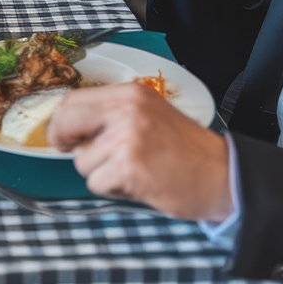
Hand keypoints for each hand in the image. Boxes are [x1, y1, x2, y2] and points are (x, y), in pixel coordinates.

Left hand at [47, 83, 232, 221]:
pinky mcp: (129, 166)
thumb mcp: (149, 116)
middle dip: (65, 141)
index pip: (74, 99)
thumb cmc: (185, 151)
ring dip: (101, 173)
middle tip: (76, 153)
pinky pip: (96, 183)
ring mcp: (127, 137)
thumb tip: (72, 128)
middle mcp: (126, 110)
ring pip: (82, 161)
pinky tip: (136, 183)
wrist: (221, 175)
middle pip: (67, 122)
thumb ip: (113, 116)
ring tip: (131, 171)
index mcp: (130, 94)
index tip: (62, 135)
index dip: (60, 120)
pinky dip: (112, 189)